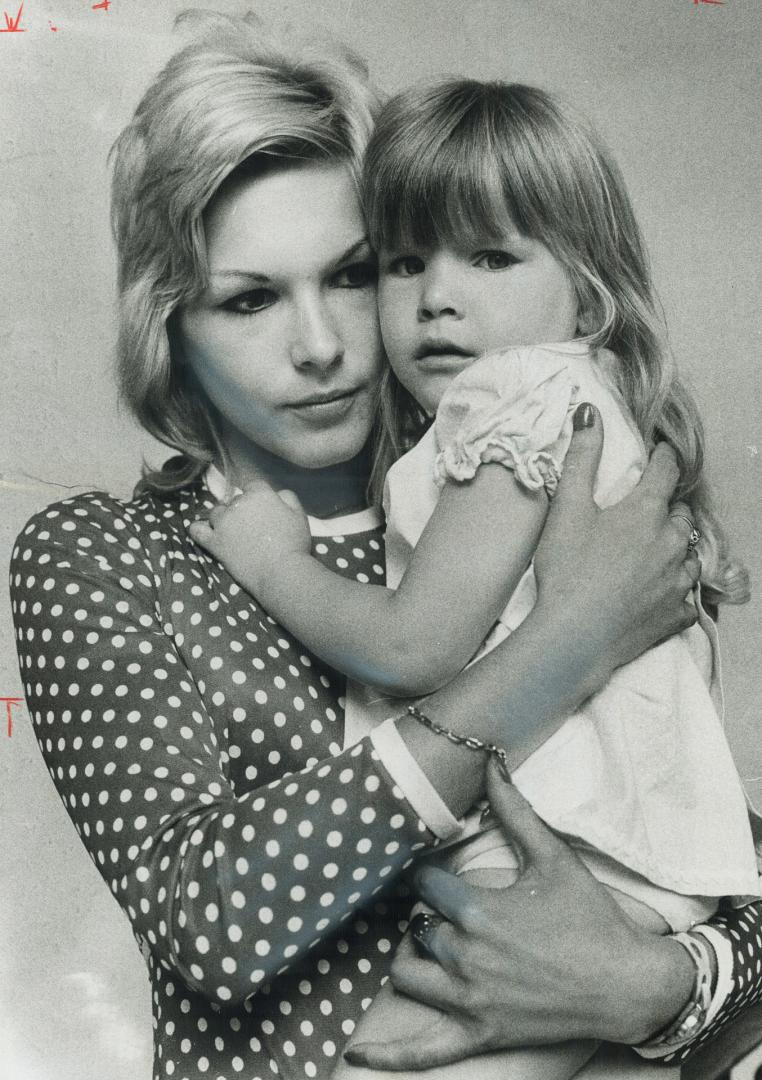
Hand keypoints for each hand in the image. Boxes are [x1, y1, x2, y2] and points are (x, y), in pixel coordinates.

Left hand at [189, 482, 310, 593]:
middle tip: (252, 528)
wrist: (281, 572)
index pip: (253, 486)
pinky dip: (198, 529)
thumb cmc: (294, 544)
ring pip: (216, 513)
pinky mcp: (214, 542)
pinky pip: (197, 530)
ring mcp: (223, 523)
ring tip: (233, 533)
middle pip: (234, 500)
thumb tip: (277, 493)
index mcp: (259, 494)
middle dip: (242, 510)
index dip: (258, 498)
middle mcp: (238, 503)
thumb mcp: (299, 515)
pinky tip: (203, 531)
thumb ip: (288, 497)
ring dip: (223, 519)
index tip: (263, 512)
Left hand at [343, 761, 694, 1070]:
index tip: (439, 873)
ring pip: (408, 973)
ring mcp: (469, 1000)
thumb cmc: (590, 918)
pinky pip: (422, 1052)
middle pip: (416, 927)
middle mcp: (465, 956)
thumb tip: (491, 763)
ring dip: (415, 957)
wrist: (627, 983)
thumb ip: (514, 811)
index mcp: (478, 911)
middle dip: (429, 916)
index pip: (424, 885)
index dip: (430, 876)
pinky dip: (388, 1057)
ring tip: (435, 946)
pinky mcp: (479, 1034)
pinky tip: (356, 1054)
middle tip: (449, 910)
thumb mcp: (552, 857)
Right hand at [533, 403, 699, 689]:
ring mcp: (679, 581)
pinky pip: (688, 595)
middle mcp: (672, 543)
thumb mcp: (568, 509)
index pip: (666, 470)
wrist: (574, 638)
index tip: (658, 454)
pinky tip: (658, 590)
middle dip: (667, 506)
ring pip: (689, 553)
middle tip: (646, 509)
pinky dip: (676, 589)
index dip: (662, 458)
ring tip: (651, 551)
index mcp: (646, 512)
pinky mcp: (677, 615)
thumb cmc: (567, 572)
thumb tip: (589, 412)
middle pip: (681, 513)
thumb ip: (581, 458)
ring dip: (674, 547)